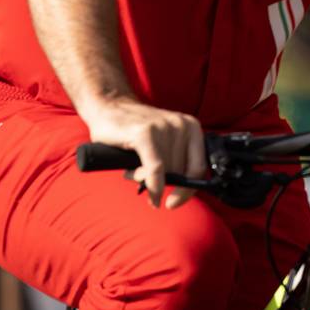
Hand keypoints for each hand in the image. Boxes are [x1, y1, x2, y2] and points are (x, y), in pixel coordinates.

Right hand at [80, 96, 206, 209]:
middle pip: (181, 172)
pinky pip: (155, 169)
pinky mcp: (145, 133)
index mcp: (192, 127)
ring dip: (148, 181)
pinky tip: (151, 195)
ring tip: (134, 170)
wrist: (109, 107)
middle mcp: (182, 125)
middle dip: (164, 184)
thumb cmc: (136, 131)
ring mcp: (164, 128)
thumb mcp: (164, 143)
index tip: (175, 203)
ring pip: (166, 172)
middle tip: (144, 180)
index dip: (189, 190)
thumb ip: (176, 162)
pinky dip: (154, 185)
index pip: (199, 167)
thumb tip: (180, 194)